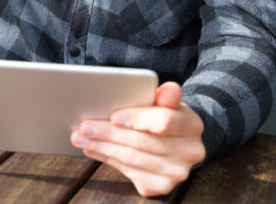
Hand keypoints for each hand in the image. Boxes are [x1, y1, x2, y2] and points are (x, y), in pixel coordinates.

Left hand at [70, 82, 205, 197]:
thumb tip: (169, 89)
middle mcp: (191, 152)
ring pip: (132, 159)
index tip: (113, 116)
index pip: (163, 121)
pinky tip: (94, 150)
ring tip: (81, 137)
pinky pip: (130, 173)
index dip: (137, 119)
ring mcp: (177, 173)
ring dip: (102, 148)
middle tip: (84, 126)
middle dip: (109, 133)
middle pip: (142, 142)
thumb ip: (165, 96)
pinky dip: (108, 160)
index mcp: (193, 125)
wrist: (176, 141)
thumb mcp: (166, 102)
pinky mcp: (162, 187)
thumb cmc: (165, 116)